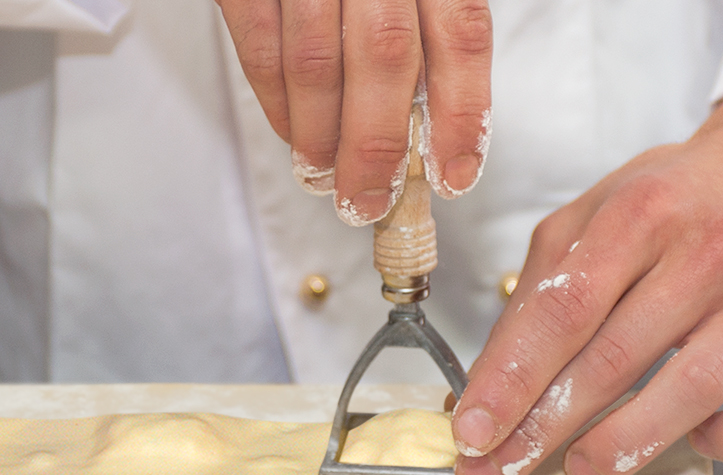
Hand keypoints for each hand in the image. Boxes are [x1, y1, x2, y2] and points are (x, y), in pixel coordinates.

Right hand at [216, 0, 492, 221]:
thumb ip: (437, 24)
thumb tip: (442, 120)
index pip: (462, 36)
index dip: (463, 115)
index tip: (456, 175)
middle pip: (386, 59)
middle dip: (378, 147)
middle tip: (371, 201)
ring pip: (317, 59)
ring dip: (321, 135)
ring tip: (326, 178)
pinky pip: (259, 40)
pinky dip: (276, 99)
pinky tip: (292, 133)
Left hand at [450, 88, 722, 474]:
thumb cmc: (689, 195)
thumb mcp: (605, 206)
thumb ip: (550, 277)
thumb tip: (497, 374)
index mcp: (645, 213)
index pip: (563, 308)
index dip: (511, 377)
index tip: (472, 429)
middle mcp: (711, 255)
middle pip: (614, 358)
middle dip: (545, 428)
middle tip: (499, 472)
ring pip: (692, 391)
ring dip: (625, 444)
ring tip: (580, 471)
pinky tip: (697, 441)